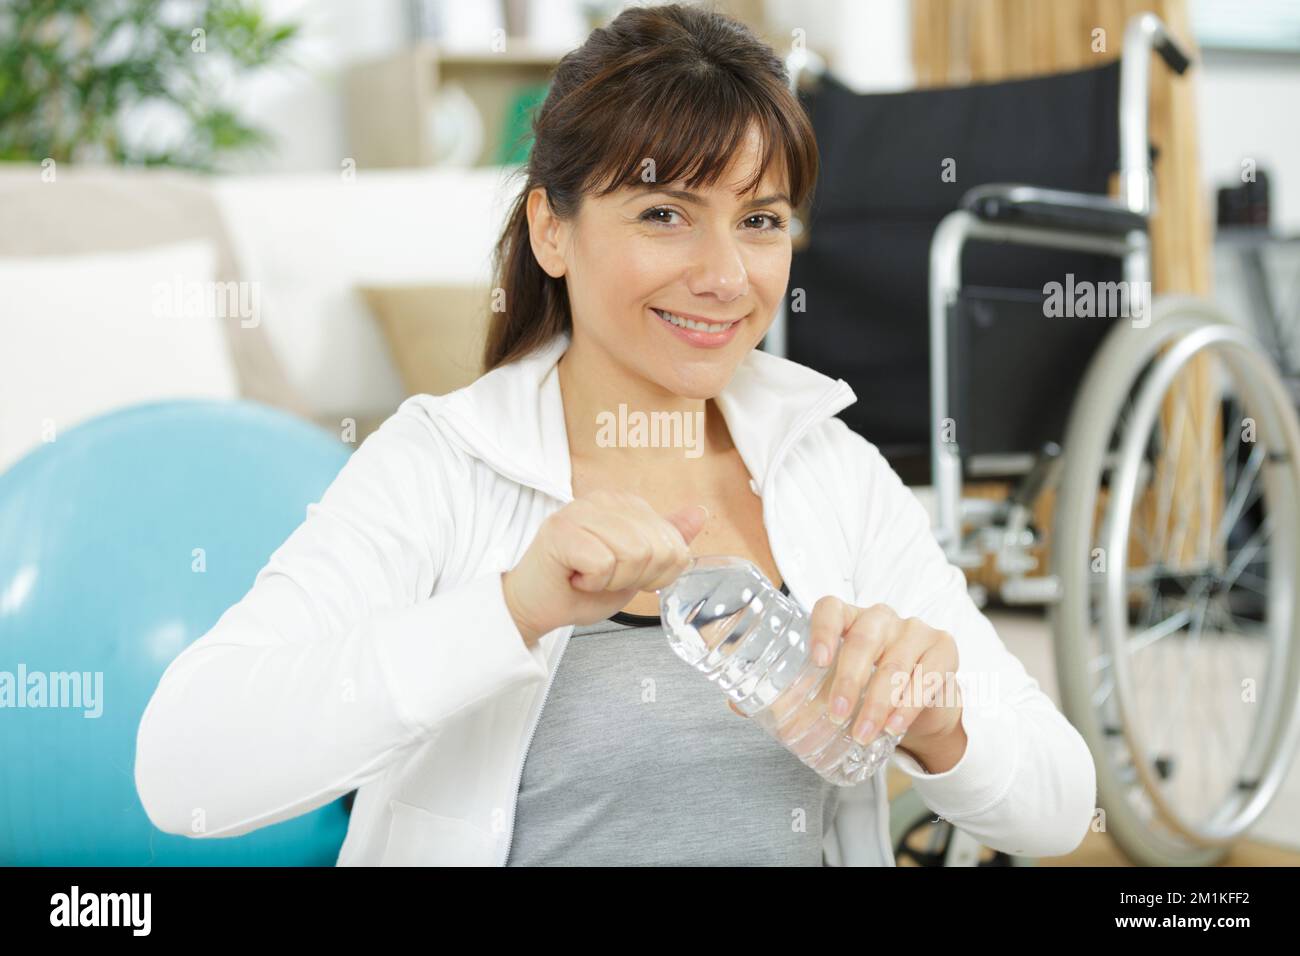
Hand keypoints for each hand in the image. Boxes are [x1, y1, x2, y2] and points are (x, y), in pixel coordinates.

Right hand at [502, 490, 707, 644]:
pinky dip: (592, 583)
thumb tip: (700, 512)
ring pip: (633, 554)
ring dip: (612, 581)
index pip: (674, 544)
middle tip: (603, 578)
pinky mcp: (561, 530)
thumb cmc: (581, 587)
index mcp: (625, 504)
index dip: (656, 574)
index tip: (623, 575)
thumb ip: (667, 540)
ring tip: (589, 576)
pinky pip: (603, 564)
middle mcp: (604, 499)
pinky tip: (575, 577)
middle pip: (656, 549)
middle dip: (634, 578)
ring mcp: (580, 511)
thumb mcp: (637, 567)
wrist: (536, 606)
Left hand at [729, 598, 962, 756]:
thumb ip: (789, 692)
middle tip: (836, 712)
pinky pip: (928, 675)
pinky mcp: (944, 650)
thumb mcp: (829, 688)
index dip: (823, 628)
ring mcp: (915, 630)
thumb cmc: (864, 691)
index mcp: (847, 618)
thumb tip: (736, 706)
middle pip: (866, 636)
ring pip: (897, 660)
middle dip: (851, 677)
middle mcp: (881, 617)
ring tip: (864, 732)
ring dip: (879, 700)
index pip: (831, 607)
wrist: (918, 708)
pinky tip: (894, 726)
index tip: (816, 660)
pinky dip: (909, 704)